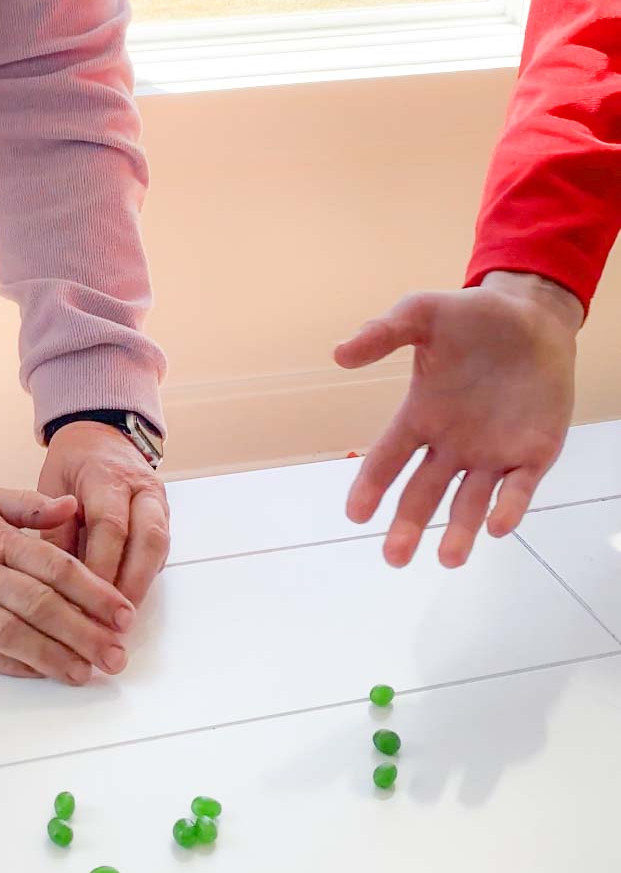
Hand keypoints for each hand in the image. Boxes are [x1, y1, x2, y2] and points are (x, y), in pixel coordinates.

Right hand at [0, 475, 134, 684]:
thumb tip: (74, 506)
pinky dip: (10, 666)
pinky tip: (39, 674)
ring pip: (11, 633)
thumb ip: (28, 505)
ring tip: (86, 673)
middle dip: (85, 632)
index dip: (94, 593)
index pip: (55, 567)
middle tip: (118, 654)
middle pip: (41, 605)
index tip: (124, 614)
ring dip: (53, 657)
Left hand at [37, 421, 169, 607]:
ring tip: (121, 621)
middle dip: (131, 584)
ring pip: (160, 546)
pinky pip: (160, 550)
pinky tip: (126, 602)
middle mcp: (141, 488)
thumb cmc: (72, 463)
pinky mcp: (163, 517)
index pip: (110, 526)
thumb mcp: (51, 485)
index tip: (86, 601)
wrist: (102, 436)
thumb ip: (54, 529)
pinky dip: (145, 577)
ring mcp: (158, 502)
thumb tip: (55, 581)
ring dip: (142, 585)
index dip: (101, 567)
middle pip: (148, 539)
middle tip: (112, 621)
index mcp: (108, 476)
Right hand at [334, 273, 581, 567]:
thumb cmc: (473, 318)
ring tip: (449, 558)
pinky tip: (498, 526)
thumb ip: (383, 332)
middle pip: (424, 493)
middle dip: (409, 525)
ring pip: (471, 502)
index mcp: (421, 416)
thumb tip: (339, 354)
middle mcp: (452, 444)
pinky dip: (508, 508)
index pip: (389, 457)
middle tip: (394, 557)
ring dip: (460, 531)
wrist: (534, 318)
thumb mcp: (422, 313)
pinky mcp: (533, 454)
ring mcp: (493, 453)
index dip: (371, 485)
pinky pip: (518, 489)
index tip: (356, 514)